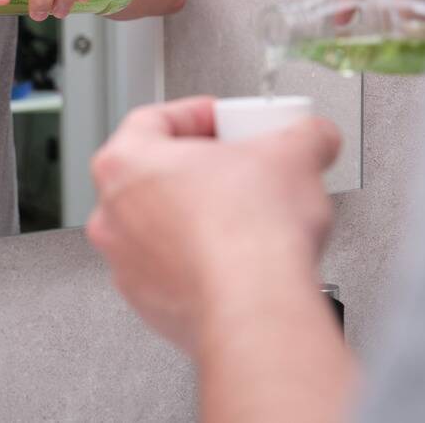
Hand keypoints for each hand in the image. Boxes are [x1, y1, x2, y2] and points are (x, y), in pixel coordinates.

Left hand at [87, 97, 340, 355]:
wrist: (256, 310)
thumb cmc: (250, 236)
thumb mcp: (294, 154)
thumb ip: (302, 134)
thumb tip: (312, 137)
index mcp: (123, 163)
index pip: (155, 119)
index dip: (200, 114)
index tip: (228, 121)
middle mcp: (112, 214)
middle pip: (155, 173)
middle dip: (203, 168)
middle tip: (242, 166)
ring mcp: (126, 263)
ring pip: (162, 224)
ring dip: (200, 215)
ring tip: (246, 214)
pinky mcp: (149, 303)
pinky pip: (173, 267)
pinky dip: (202, 258)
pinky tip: (240, 257)